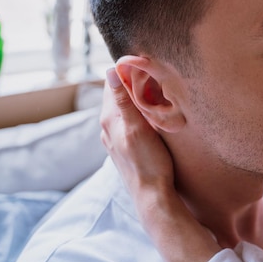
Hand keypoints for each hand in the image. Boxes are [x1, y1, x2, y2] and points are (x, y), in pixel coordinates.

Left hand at [101, 68, 220, 261]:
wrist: (152, 196)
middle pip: (117, 95)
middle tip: (153, 77)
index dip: (125, 72)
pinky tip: (151, 115)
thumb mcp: (137, 128)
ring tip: (155, 93)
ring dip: (136, 99)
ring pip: (124, 108)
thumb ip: (124, 101)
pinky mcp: (125, 146)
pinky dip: (139, 113)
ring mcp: (115, 138)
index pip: (111, 83)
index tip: (142, 65)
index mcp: (108, 118)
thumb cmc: (148, 163)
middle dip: (132, 84)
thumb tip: (112, 71)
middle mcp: (107, 127)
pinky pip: (129, 121)